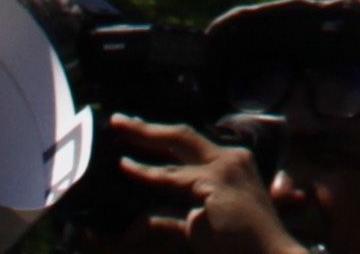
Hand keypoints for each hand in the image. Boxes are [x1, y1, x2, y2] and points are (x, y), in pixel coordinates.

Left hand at [90, 114, 304, 251]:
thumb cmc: (242, 246)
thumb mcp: (203, 223)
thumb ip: (176, 215)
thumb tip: (147, 217)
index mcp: (232, 163)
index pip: (191, 144)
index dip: (162, 136)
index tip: (137, 131)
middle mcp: (231, 159)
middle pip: (182, 136)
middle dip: (148, 127)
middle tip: (118, 120)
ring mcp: (224, 168)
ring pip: (176, 147)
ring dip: (143, 137)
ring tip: (118, 130)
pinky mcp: (215, 182)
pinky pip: (171, 177)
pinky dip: (146, 172)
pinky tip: (126, 166)